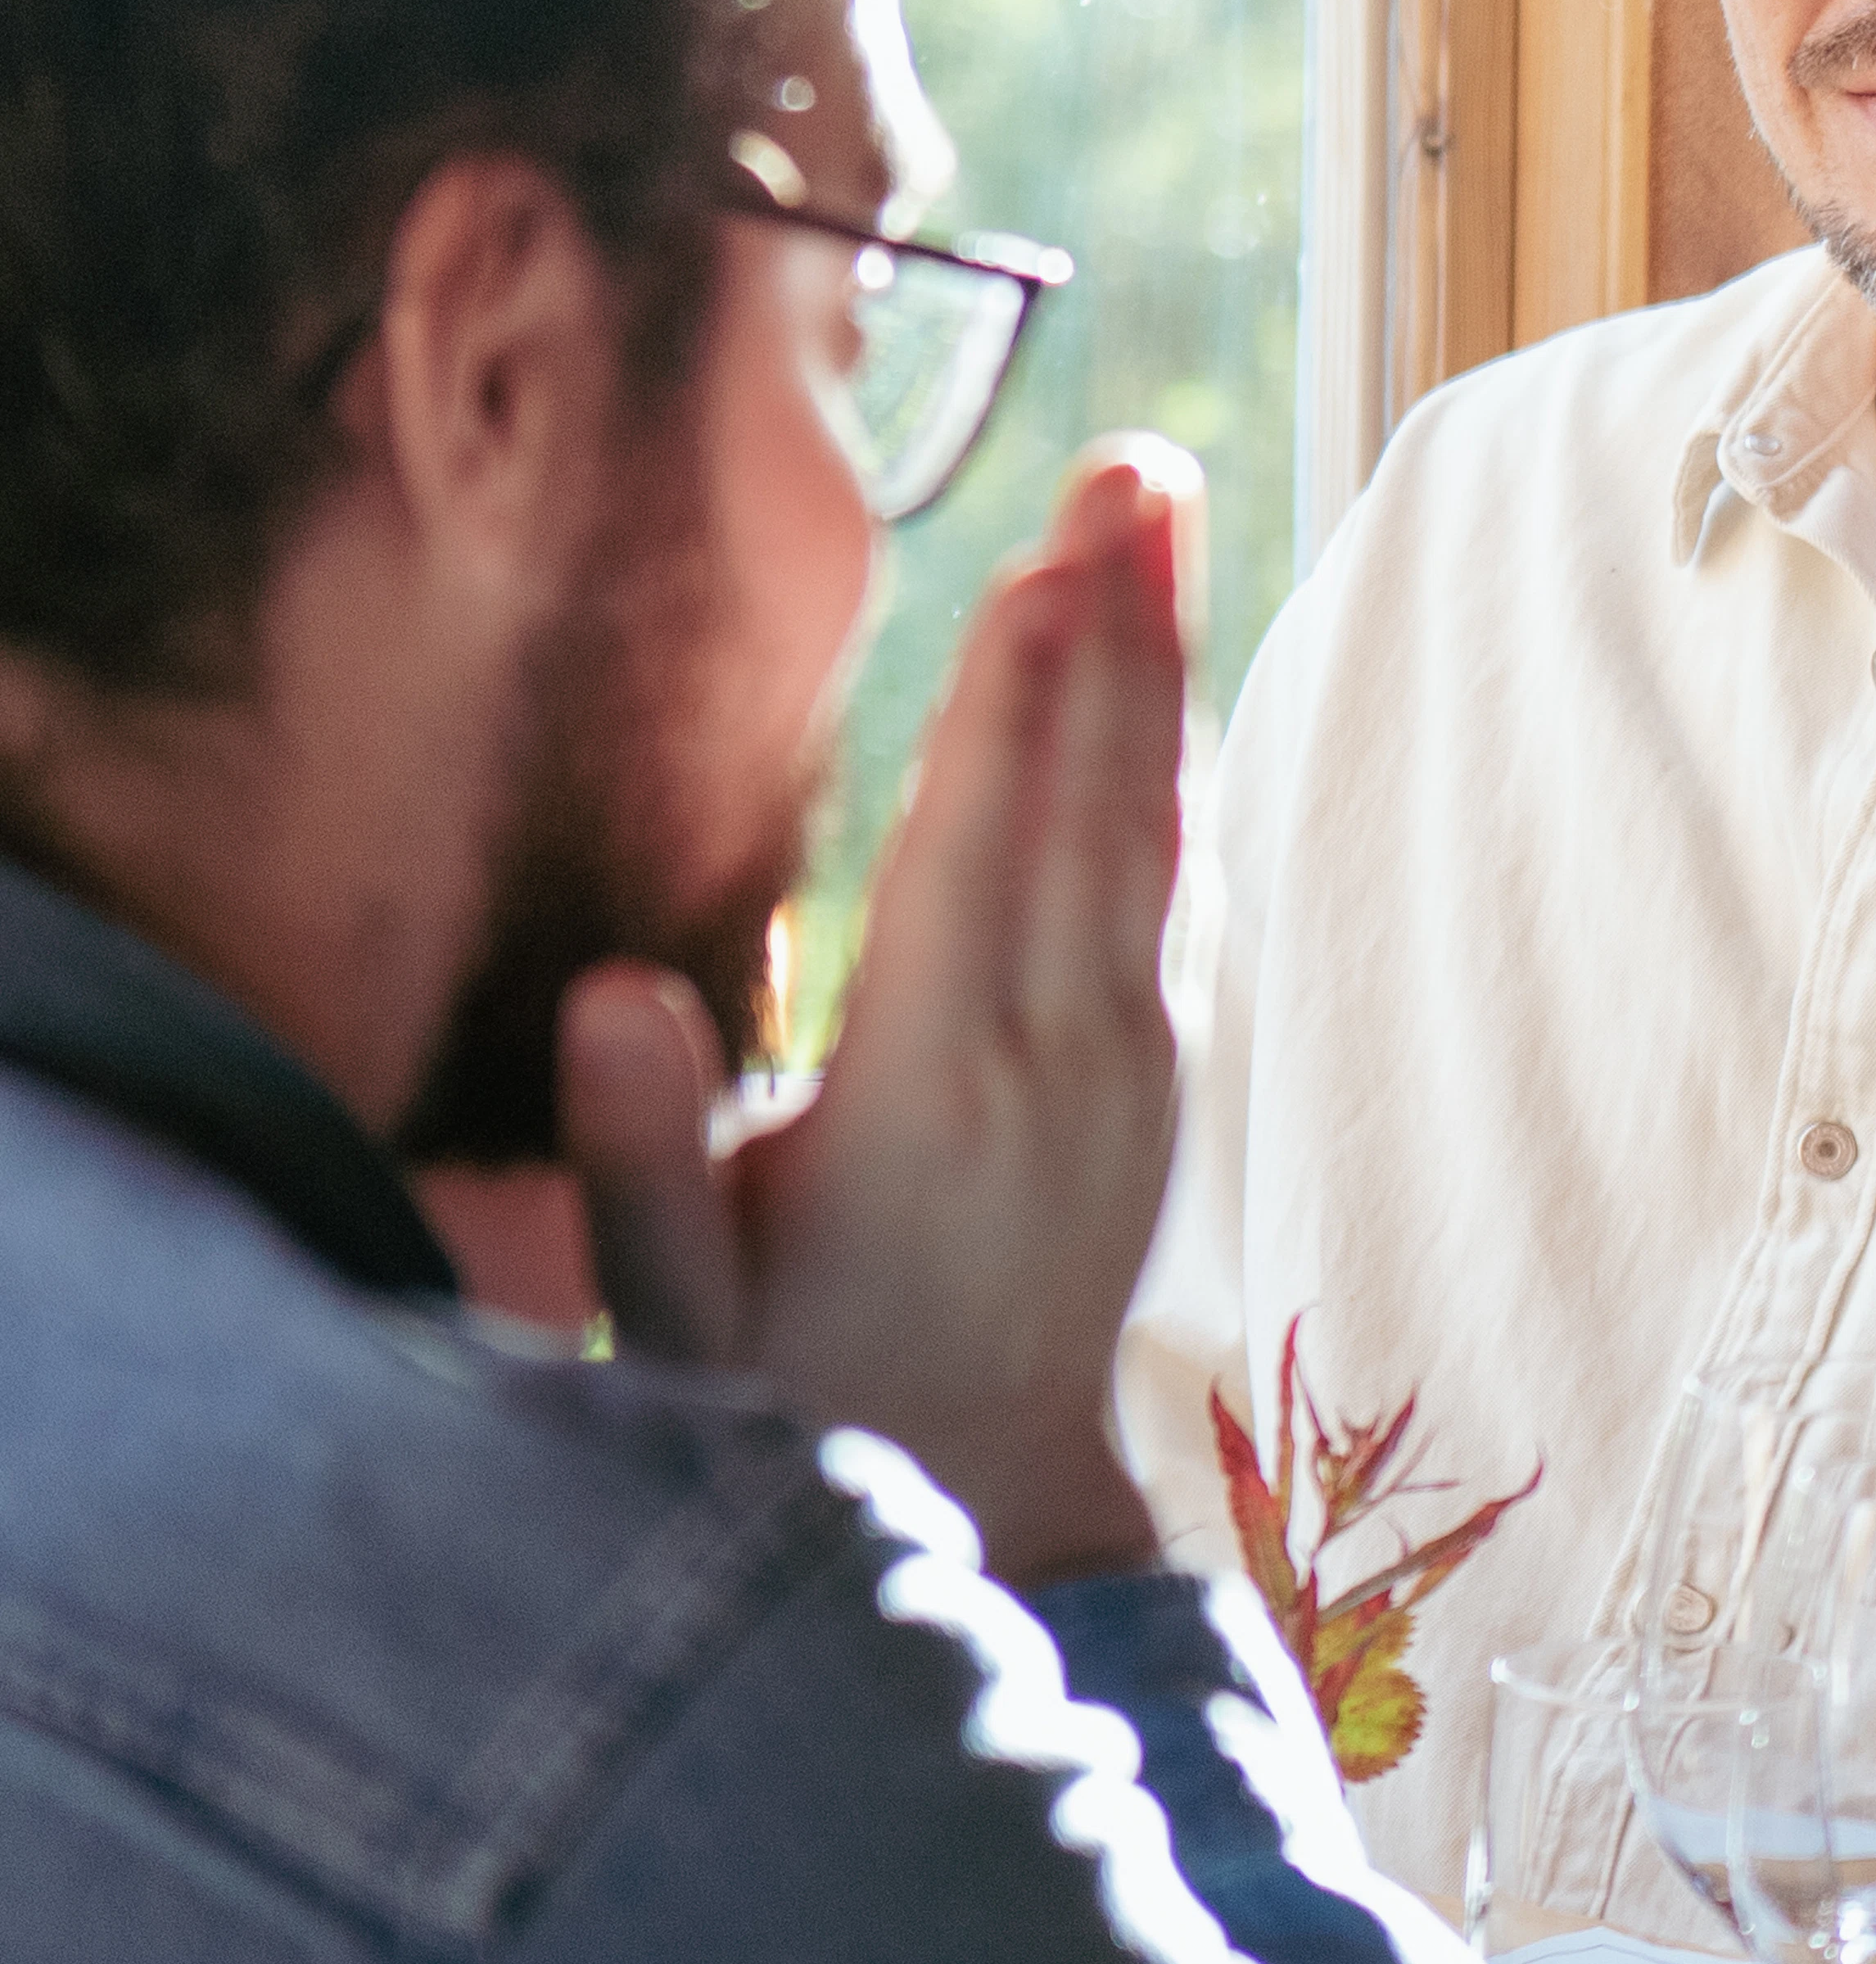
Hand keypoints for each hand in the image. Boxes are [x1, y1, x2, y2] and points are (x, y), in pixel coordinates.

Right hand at [563, 440, 1195, 1589]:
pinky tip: (1156, 676)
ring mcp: (1129, 1059)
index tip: (1042, 567)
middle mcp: (1059, 1055)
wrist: (987, 1494)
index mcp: (934, 1090)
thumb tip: (621, 997)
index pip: (975, 851)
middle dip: (1110, 627)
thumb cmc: (798, 1391)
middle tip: (1139, 469)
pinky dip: (1161, 767)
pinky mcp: (1156, 1069)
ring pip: (1149, 824)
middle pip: (1089, 800)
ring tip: (1158, 514)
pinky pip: (1166, 885)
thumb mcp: (674, 1307)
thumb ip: (640, 1157)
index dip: (1012, 704)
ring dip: (1153, 665)